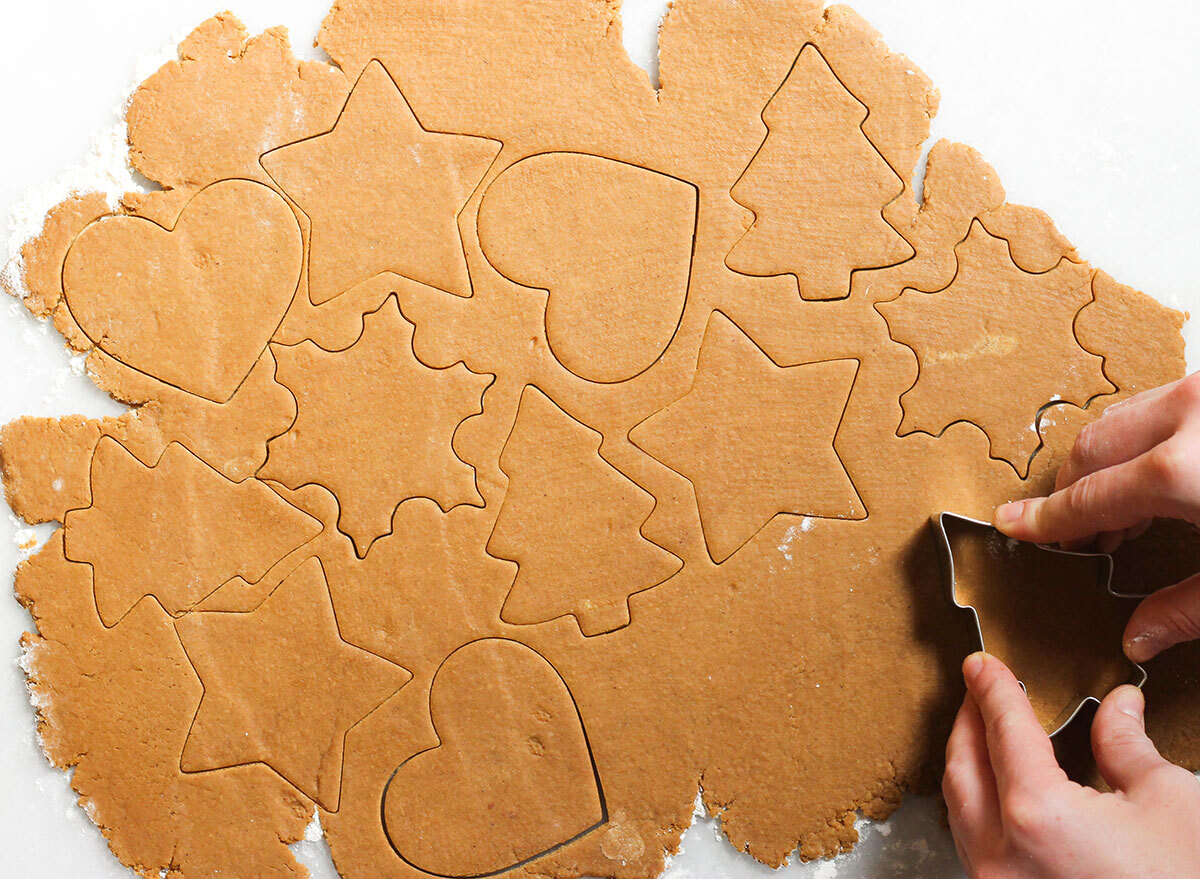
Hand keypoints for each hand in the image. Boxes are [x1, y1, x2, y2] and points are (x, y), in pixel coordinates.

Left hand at [944, 652, 1199, 878]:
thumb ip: (1126, 744)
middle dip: (969, 721)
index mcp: (1035, 815)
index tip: (982, 664)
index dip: (993, 689)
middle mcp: (1000, 854)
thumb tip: (1119, 706)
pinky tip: (999, 792)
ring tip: (986, 734)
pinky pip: (975, 845)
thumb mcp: (1169, 801)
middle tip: (979, 690)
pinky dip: (979, 806)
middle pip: (964, 766)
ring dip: (969, 764)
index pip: (1002, 730)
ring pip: (961, 808)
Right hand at [992, 373, 1199, 661]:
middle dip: (1071, 492)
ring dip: (1106, 463)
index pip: (1088, 500)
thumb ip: (1188, 608)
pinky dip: (1143, 440)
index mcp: (1182, 471)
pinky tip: (1163, 481)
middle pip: (1091, 449)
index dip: (1045, 520)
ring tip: (1123, 514)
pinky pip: (1159, 405)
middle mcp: (1189, 414)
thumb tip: (1138, 638)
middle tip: (1075, 537)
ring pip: (1120, 418)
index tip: (1011, 526)